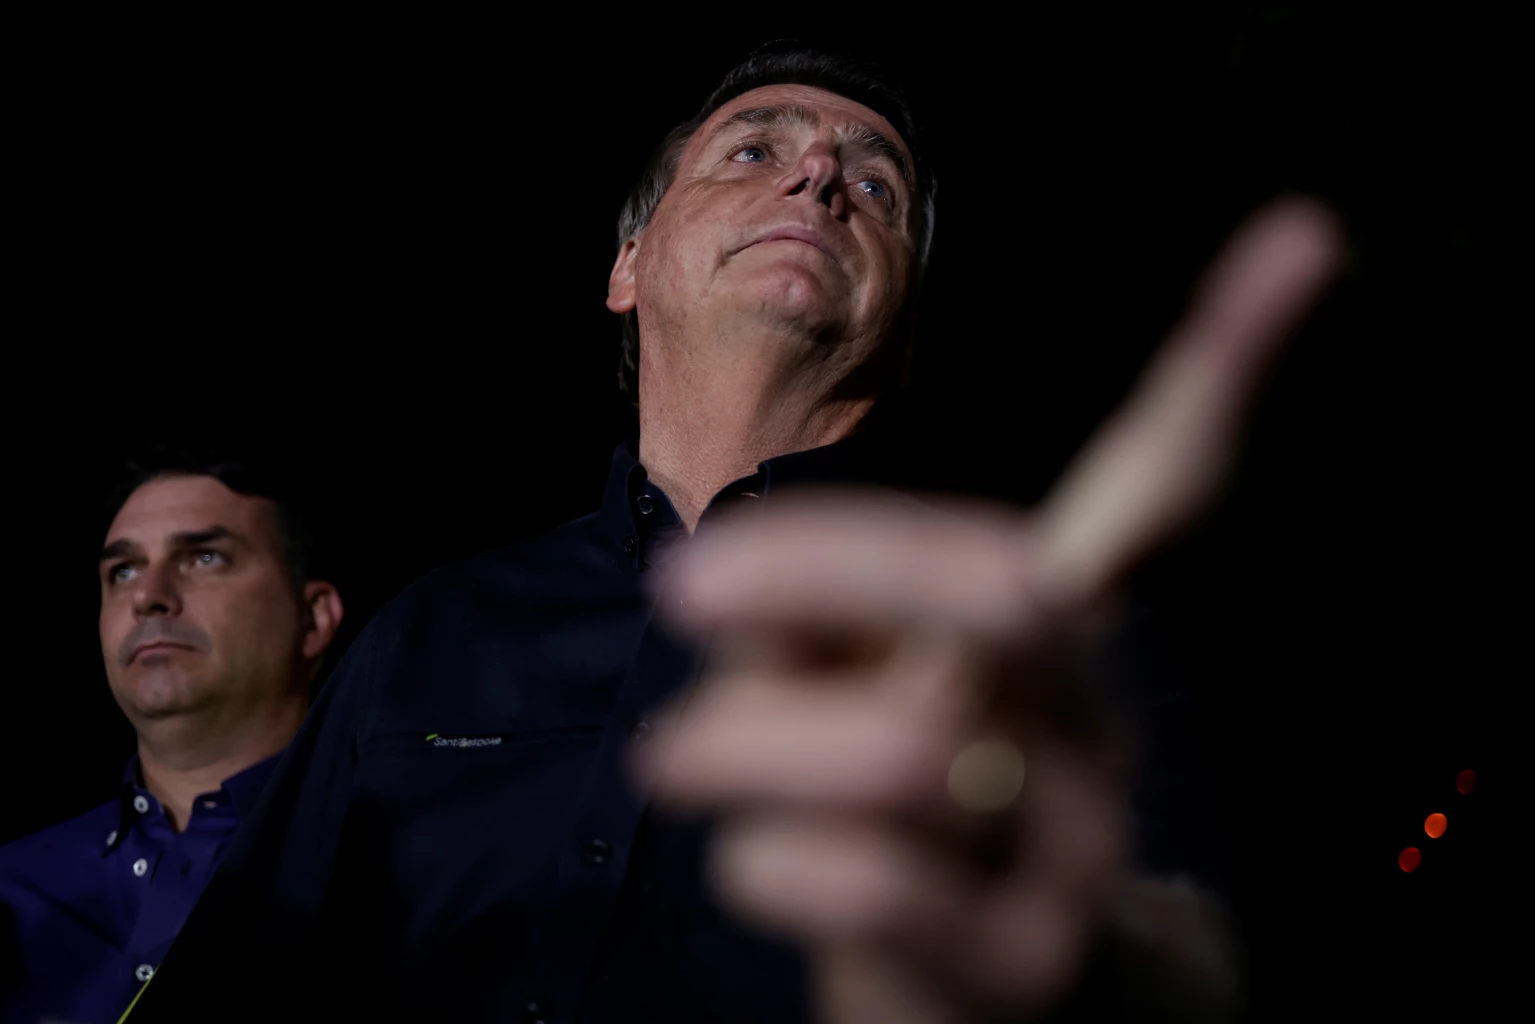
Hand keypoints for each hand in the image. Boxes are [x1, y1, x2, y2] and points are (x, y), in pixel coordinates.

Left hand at [640, 199, 1342, 1020]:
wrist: (942, 993)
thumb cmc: (875, 801)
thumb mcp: (844, 675)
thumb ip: (808, 615)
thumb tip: (710, 579)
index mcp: (1063, 628)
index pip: (1161, 488)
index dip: (1232, 364)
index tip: (1306, 233)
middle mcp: (1099, 716)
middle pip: (1005, 583)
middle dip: (821, 568)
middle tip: (683, 585)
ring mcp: (1077, 842)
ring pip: (896, 748)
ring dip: (734, 748)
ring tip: (684, 763)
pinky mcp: (1023, 960)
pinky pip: (861, 876)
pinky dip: (759, 861)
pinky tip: (757, 865)